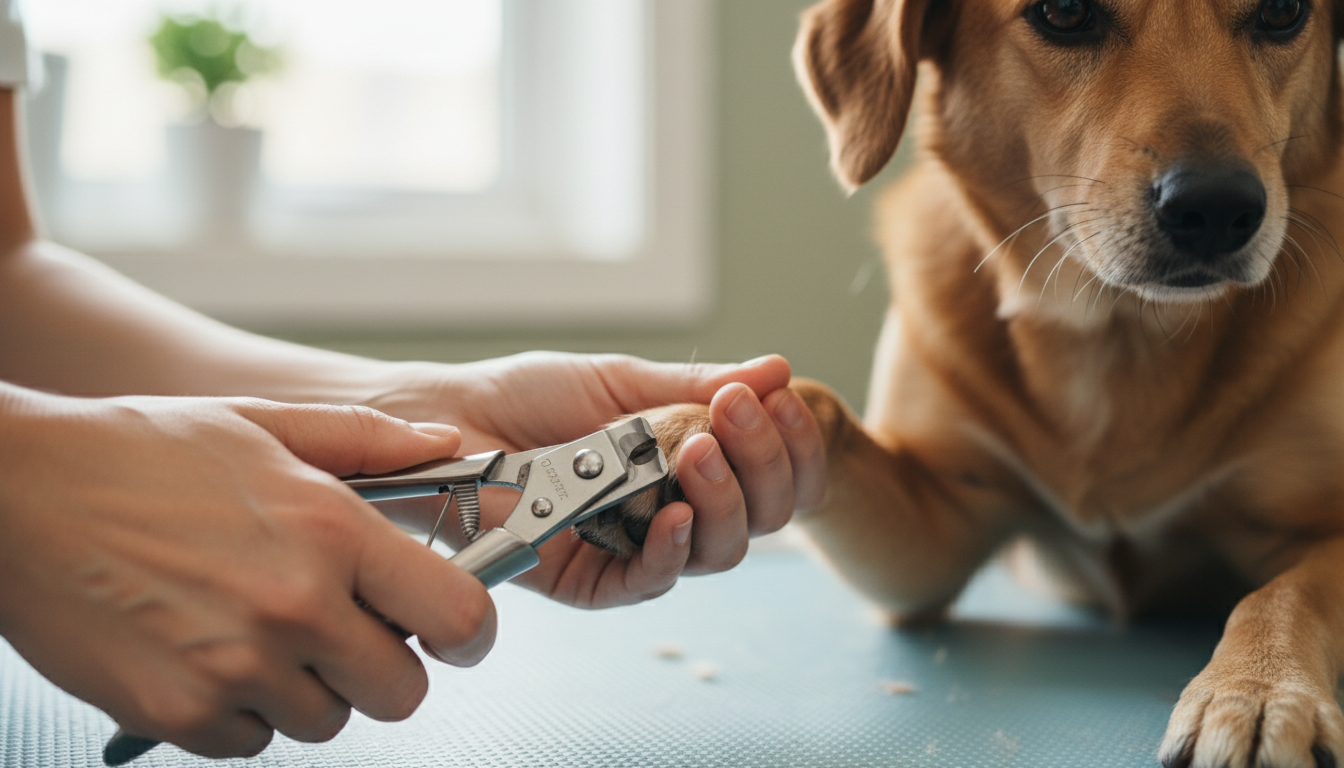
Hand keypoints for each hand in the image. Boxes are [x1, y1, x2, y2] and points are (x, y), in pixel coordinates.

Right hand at [0, 389, 495, 758]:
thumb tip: (451, 447)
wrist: (16, 496)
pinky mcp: (179, 713)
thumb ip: (370, 440)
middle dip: (386, 665)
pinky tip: (212, 651)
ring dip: (310, 685)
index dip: (468, 630)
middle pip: (403, 690)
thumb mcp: (265, 423)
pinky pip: (254, 741)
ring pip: (329, 719)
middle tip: (345, 627)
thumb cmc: (138, 454)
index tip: (455, 631)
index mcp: (331, 530)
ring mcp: (235, 668)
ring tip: (260, 626)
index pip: (457, 615)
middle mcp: (294, 605)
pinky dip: (244, 710)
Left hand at [367, 352, 826, 608]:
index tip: (780, 398)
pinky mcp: (592, 583)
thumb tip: (777, 370)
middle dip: (763, 463)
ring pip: (718, 552)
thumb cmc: (527, 398)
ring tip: (698, 448)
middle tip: (737, 411)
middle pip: (759, 517)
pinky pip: (650, 583)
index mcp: (690, 466)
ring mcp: (635, 549)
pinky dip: (672, 551)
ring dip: (724, 498)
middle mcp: (674, 512)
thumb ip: (696, 385)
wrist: (450, 420)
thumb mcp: (622, 381)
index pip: (771, 476)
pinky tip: (676, 515)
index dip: (792, 445)